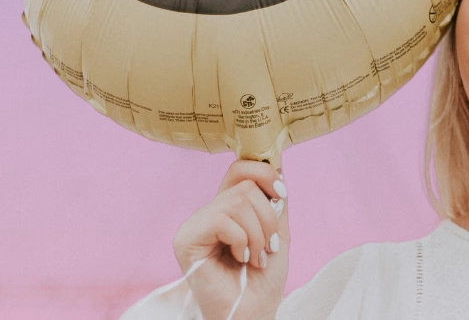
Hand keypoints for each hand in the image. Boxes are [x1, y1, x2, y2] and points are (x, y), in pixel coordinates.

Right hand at [173, 159, 289, 319]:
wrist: (254, 310)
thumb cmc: (264, 278)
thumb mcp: (277, 230)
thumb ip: (274, 200)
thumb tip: (277, 163)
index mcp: (228, 208)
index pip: (240, 168)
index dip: (265, 173)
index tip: (282, 195)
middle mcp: (209, 212)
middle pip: (244, 184)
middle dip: (268, 216)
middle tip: (268, 246)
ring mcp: (195, 224)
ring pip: (238, 201)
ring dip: (258, 233)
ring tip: (256, 257)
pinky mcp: (186, 239)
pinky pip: (222, 220)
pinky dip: (242, 241)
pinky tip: (241, 259)